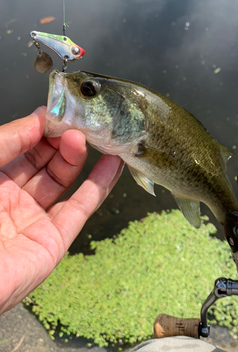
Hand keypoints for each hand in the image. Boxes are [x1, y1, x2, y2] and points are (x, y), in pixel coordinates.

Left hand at [0, 107, 123, 313]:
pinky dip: (100, 185)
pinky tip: (113, 163)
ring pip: (64, 181)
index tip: (61, 111)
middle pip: (46, 161)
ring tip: (96, 136)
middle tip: (80, 122)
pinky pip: (80, 208)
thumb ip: (7, 140)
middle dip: (63, 139)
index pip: (23, 146)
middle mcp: (11, 197)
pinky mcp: (54, 241)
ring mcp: (34, 219)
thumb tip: (40, 117)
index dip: (42, 128)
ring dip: (81, 157)